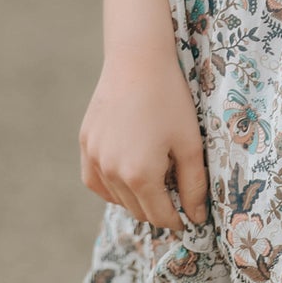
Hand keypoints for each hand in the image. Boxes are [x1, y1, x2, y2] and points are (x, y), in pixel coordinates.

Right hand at [79, 45, 209, 233]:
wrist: (138, 61)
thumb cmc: (170, 100)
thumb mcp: (190, 143)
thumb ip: (194, 185)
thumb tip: (196, 216)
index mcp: (141, 176)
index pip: (160, 216)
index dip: (178, 220)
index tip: (189, 219)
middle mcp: (112, 172)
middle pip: (138, 210)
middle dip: (158, 210)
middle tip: (175, 198)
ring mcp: (94, 158)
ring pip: (116, 197)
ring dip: (135, 198)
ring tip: (154, 181)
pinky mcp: (85, 144)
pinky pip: (95, 181)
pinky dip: (110, 186)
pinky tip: (125, 177)